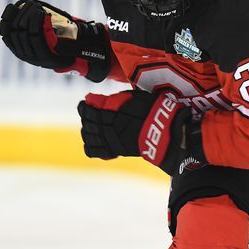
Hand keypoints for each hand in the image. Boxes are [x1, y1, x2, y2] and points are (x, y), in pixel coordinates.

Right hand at [0, 0, 109, 78]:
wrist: (78, 55)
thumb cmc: (60, 40)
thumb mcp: (42, 31)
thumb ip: (30, 23)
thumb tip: (16, 8)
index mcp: (20, 50)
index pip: (6, 34)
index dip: (7, 19)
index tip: (12, 6)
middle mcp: (25, 56)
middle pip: (14, 32)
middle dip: (21, 16)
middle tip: (31, 6)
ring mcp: (36, 58)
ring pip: (26, 33)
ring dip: (31, 17)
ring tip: (39, 10)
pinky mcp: (47, 58)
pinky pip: (38, 37)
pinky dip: (39, 23)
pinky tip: (44, 15)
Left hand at [77, 89, 201, 175]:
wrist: (164, 132)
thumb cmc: (152, 111)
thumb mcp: (133, 97)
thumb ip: (114, 98)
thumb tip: (94, 98)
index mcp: (109, 113)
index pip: (86, 109)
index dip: (83, 105)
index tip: (85, 102)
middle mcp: (105, 128)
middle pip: (86, 123)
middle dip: (86, 117)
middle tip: (91, 112)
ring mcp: (108, 141)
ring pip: (87, 136)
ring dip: (87, 130)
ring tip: (93, 126)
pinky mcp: (113, 151)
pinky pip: (92, 150)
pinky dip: (91, 145)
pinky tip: (96, 140)